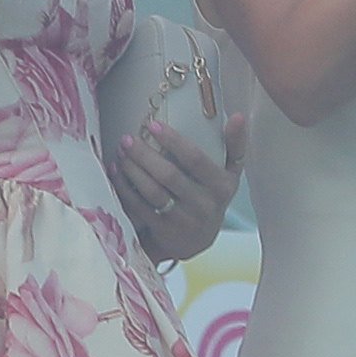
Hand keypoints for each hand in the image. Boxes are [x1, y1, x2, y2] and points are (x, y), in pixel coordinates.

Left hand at [113, 114, 246, 262]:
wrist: (196, 240)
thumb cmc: (210, 195)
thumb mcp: (229, 174)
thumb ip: (235, 145)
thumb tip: (238, 116)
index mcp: (222, 186)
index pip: (196, 160)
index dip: (174, 142)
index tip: (152, 125)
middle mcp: (205, 205)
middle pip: (170, 175)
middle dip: (145, 155)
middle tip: (127, 139)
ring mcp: (183, 220)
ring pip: (152, 192)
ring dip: (132, 170)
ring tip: (121, 153)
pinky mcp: (162, 231)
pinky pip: (139, 207)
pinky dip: (124, 188)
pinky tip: (116, 172)